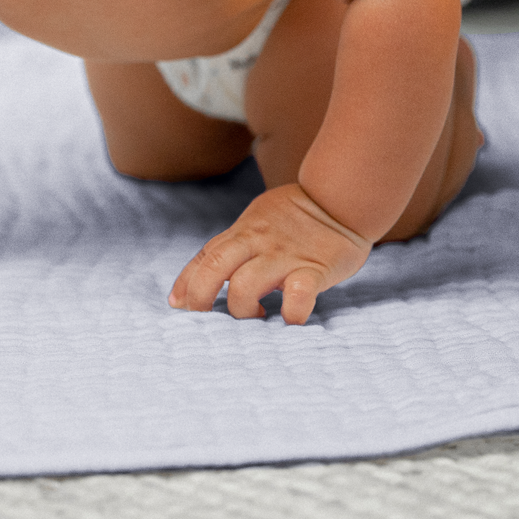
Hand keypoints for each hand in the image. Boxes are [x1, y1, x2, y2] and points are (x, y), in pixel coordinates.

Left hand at [167, 183, 371, 324]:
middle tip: (204, 319)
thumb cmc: (296, 214)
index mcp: (243, 232)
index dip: (186, 282)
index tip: (177, 305)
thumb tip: (208, 269)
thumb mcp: (257, 221)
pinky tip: (290, 319)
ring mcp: (284, 256)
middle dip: (200, 296)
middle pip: (214, 267)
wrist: (341, 198)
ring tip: (256, 316)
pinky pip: (297, 295)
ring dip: (242, 309)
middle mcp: (257, 242)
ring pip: (245, 285)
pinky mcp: (314, 269)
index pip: (205, 256)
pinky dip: (291, 313)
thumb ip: (235, 244)